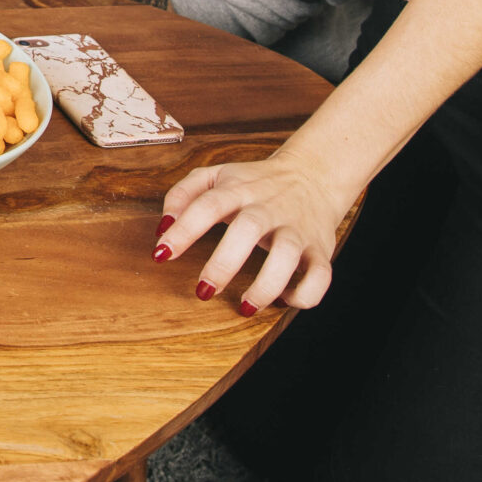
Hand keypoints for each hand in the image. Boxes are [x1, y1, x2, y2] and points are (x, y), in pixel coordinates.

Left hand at [155, 150, 354, 314]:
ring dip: (266, 285)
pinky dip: (305, 294)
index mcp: (239, 189)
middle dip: (223, 264)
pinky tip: (284, 300)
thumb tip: (163, 227)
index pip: (208, 205)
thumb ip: (184, 194)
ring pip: (287, 255)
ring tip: (244, 307)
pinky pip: (320, 275)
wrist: (313, 175)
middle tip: (203, 291)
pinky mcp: (320, 249)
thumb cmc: (254, 183)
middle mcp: (268, 208)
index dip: (183, 230)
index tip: (161, 255)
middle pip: (247, 230)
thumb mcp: (216, 176)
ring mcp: (297, 228)